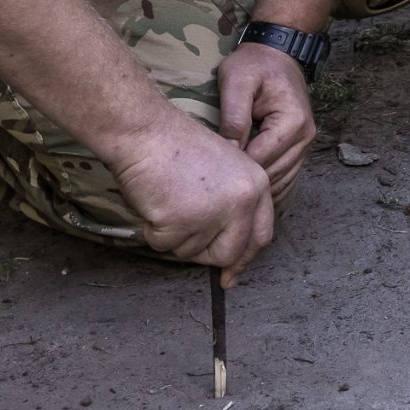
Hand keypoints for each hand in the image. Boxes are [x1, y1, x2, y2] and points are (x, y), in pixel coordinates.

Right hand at [107, 116, 276, 285]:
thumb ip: (233, 205)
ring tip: (169, 198)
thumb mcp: (225, 170)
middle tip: (183, 235)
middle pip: (229, 253)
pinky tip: (155, 201)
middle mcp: (243, 201)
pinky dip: (153, 230)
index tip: (230, 277)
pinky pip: (164, 244)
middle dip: (205, 254)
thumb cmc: (178, 148)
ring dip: (174, 234)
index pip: (261, 235)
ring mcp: (214, 213)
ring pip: (191, 250)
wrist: (147, 133)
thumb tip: (229, 249)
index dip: (244, 258)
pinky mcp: (182, 222)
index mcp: (257, 186)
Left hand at [217, 40, 315, 205]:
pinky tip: (247, 190)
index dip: (234, 170)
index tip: (208, 174)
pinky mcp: (300, 148)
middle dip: (245, 183)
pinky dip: (269, 187)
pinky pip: (287, 178)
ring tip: (228, 192)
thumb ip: (234, 117)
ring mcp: (306, 144)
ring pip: (282, 182)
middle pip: (273, 175)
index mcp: (293, 122)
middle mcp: (306, 137)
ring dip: (257, 189)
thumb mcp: (236, 82)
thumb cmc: (253, 65)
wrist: (277, 53)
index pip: (261, 160)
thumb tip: (228, 154)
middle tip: (213, 188)